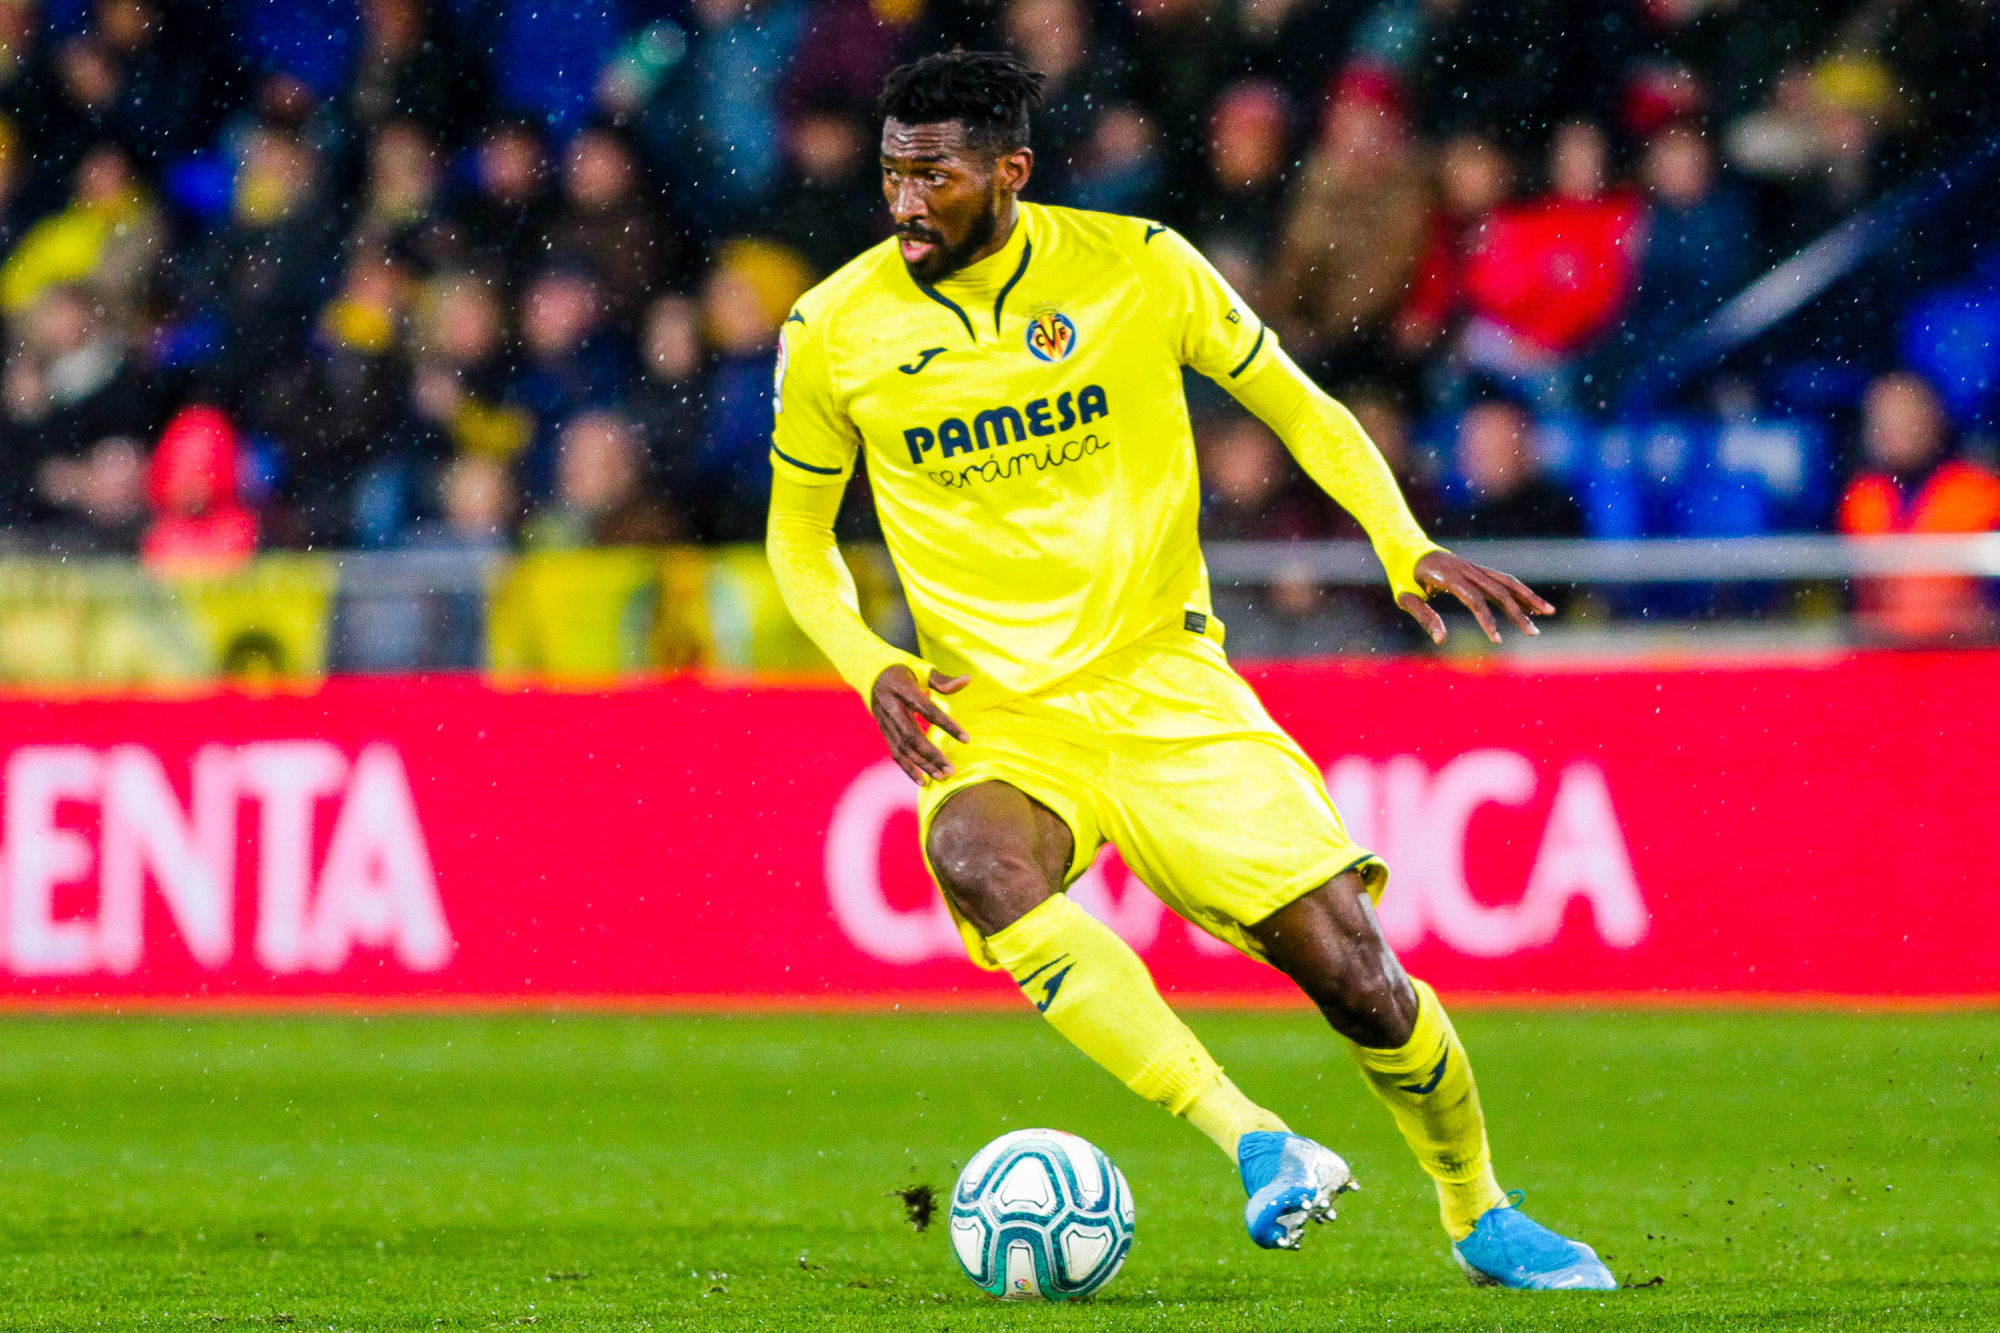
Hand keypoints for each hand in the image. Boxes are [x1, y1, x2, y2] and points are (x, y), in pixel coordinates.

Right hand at [870, 664, 970, 782]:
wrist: (868, 672)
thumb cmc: (901, 669)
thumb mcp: (921, 668)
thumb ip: (942, 680)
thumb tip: (968, 680)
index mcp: (902, 689)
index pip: (928, 710)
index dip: (947, 725)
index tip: (967, 740)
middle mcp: (891, 708)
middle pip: (912, 736)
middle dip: (932, 755)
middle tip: (951, 770)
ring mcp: (885, 722)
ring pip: (903, 748)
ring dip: (923, 765)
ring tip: (942, 777)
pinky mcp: (884, 731)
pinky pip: (895, 753)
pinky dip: (908, 768)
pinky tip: (922, 781)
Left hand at [1397, 549, 1554, 644]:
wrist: (1405, 546)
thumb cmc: (1402, 576)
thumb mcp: (1406, 597)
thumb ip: (1423, 616)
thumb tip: (1441, 640)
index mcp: (1449, 576)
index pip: (1475, 599)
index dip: (1487, 619)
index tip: (1497, 640)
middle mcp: (1466, 569)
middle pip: (1498, 590)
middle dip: (1518, 613)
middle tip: (1534, 633)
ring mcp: (1473, 567)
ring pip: (1507, 581)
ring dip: (1528, 597)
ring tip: (1549, 612)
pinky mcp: (1477, 569)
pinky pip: (1502, 579)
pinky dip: (1518, 590)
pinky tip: (1531, 604)